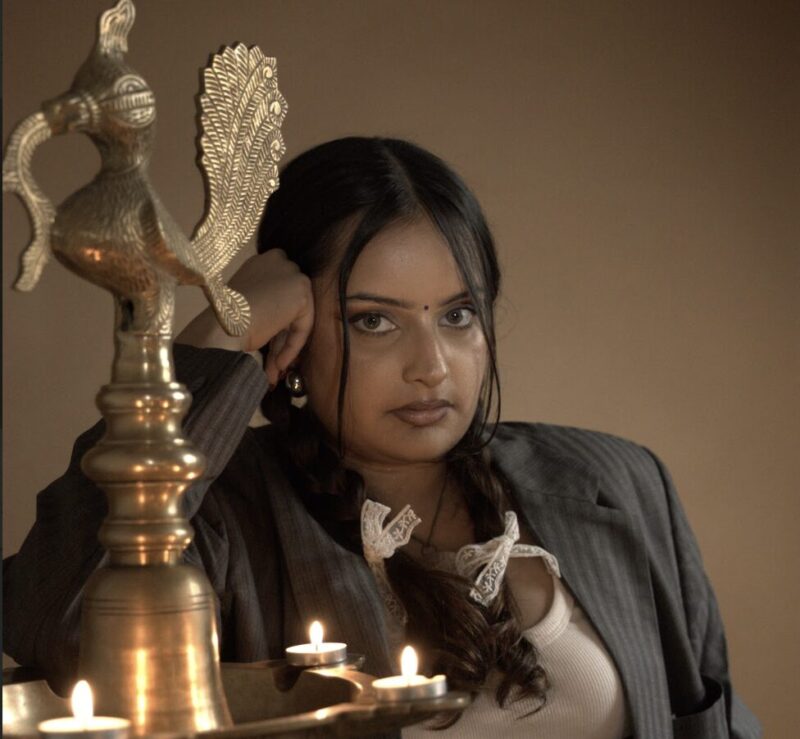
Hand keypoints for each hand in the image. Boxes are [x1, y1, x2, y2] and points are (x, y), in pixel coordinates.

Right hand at [177, 249, 313, 386]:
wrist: (224, 323)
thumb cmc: (225, 319)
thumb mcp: (245, 305)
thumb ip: (264, 306)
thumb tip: (277, 326)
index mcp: (260, 263)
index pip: (276, 295)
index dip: (275, 325)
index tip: (268, 348)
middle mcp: (277, 261)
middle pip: (287, 307)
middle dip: (279, 340)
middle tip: (272, 365)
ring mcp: (292, 273)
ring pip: (295, 319)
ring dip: (283, 348)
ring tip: (273, 372)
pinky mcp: (302, 290)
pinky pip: (302, 326)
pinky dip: (292, 346)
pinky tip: (279, 364)